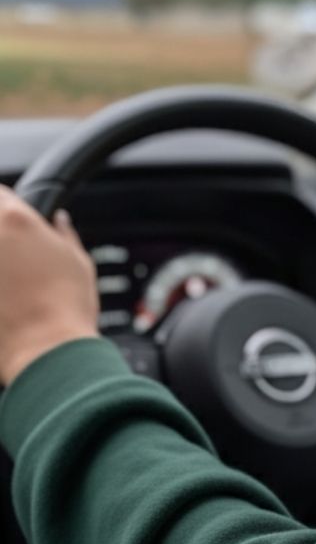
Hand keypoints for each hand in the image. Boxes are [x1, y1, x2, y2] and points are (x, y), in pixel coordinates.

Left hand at [0, 187, 99, 387]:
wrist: (45, 352)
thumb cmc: (66, 308)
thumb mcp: (78, 262)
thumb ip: (63, 235)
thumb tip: (59, 222)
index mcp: (16, 220)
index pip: (0, 192)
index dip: (6, 203)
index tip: (11, 214)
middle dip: (2, 234)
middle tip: (15, 256)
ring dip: (1, 262)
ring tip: (12, 280)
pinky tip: (7, 297)